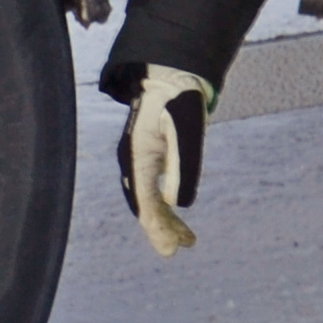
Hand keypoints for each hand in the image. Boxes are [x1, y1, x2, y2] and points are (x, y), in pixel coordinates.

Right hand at [120, 71, 210, 260]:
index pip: (145, 202)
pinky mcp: (149, 156)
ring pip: (149, 199)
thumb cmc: (180, 99)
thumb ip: (183, 166)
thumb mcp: (187, 131)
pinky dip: (166, 206)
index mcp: (137, 156)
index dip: (157, 228)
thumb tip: (179, 204)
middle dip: (160, 230)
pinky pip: (154, 188)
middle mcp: (133, 160)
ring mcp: (140, 159)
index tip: (170, 249)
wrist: (171, 73)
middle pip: (145, 205)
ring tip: (188, 240)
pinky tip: (178, 216)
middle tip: (179, 249)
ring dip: (166, 221)